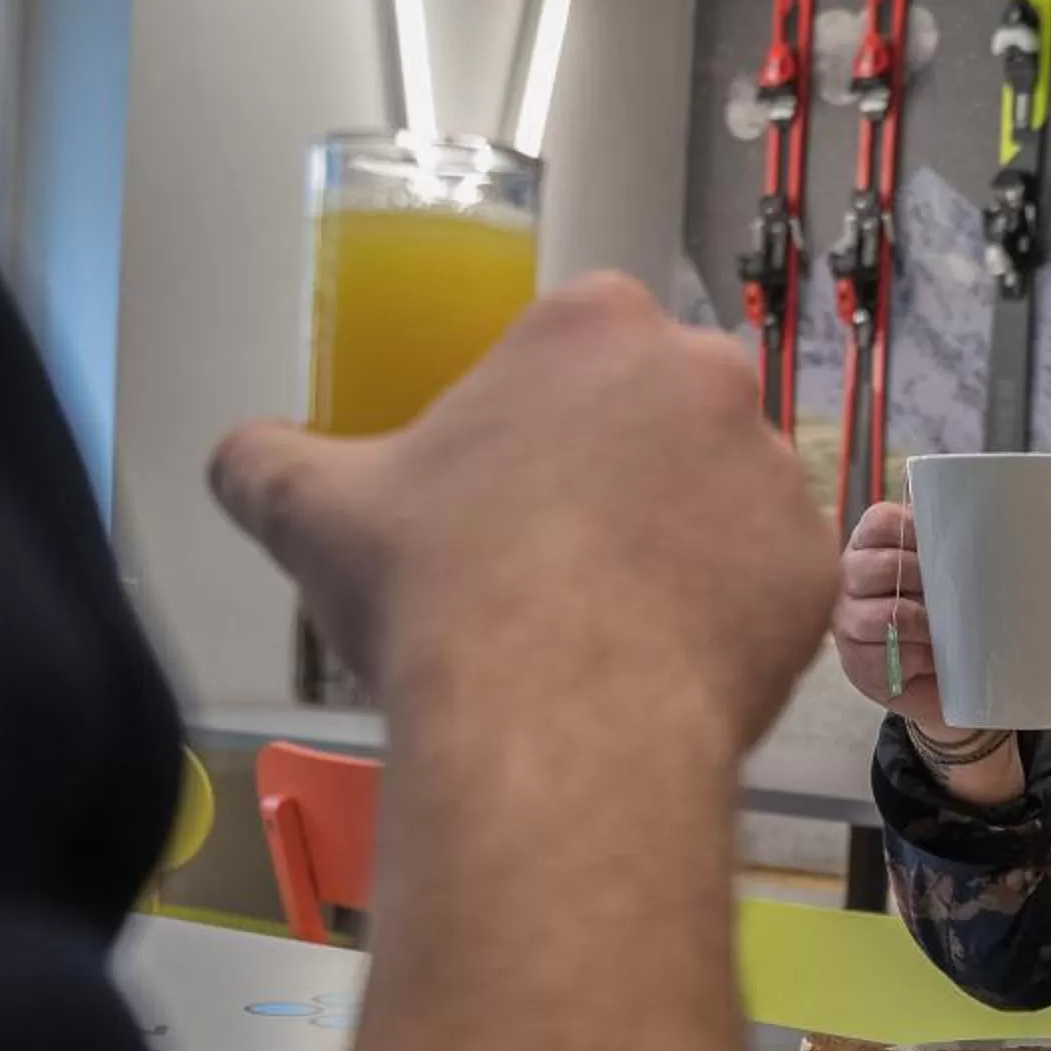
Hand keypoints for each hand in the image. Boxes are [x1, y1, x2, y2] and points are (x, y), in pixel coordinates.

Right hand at [211, 273, 837, 755]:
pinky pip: (775, 583)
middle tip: (556, 562)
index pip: (575, 346)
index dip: (536, 421)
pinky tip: (668, 666)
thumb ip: (265, 461)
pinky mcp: (815, 565)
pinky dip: (734, 620)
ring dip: (680, 546)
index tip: (509, 488)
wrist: (554, 724)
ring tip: (610, 629)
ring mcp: (773, 468)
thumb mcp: (311, 511)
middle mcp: (704, 373)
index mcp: (590, 326)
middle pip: (661, 414)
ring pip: (724, 498)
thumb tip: (235, 456)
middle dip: (618, 475)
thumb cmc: (441, 596)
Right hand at [832, 501, 945, 734]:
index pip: (881, 522)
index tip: (945, 549)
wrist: (935, 676)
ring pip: (887, 615)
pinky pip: (889, 654)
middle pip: (884, 567)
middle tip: (951, 596)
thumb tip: (971, 528)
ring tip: (943, 630)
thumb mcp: (939, 570)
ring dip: (925, 624)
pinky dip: (917, 657)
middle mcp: (849, 576)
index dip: (916, 534)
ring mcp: (846, 620)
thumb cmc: (937, 613)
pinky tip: (928, 658)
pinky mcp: (855, 661)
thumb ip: (942, 546)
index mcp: (869, 544)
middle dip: (926, 583)